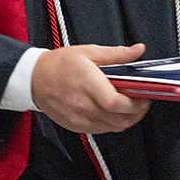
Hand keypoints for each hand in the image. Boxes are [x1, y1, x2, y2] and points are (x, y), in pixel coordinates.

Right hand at [31, 43, 149, 132]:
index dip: (134, 103)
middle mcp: (84, 105)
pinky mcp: (77, 127)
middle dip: (137, 112)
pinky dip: (114, 124)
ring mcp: (80, 119)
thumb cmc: (60, 64)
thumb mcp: (89, 52)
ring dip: (128, 119)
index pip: (115, 102)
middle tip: (142, 101)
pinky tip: (114, 112)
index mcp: (88, 83)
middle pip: (119, 119)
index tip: (143, 95)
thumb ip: (116, 54)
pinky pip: (103, 130)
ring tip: (131, 106)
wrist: (35, 79)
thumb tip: (138, 49)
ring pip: (114, 128)